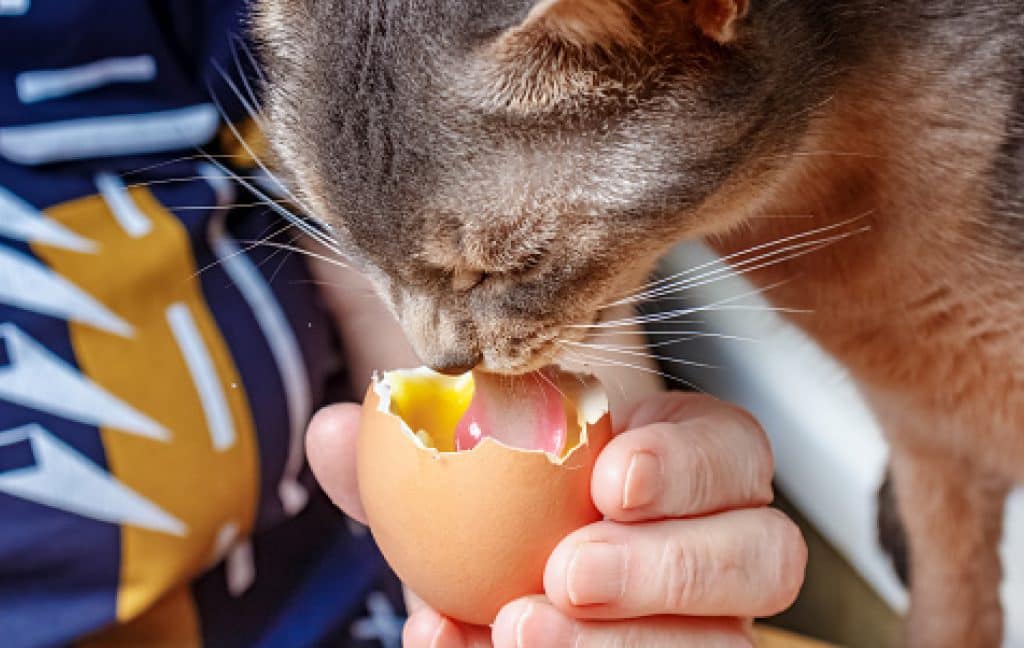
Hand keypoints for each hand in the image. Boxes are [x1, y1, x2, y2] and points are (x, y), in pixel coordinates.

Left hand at [307, 390, 805, 646]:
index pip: (735, 450)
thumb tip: (340, 428)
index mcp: (688, 468)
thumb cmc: (493, 509)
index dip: (688, 464)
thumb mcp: (453, 471)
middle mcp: (720, 549)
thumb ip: (405, 450)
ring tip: (516, 631)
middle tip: (565, 573)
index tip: (608, 476)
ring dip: (620, 647)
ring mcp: (705, 626)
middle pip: (764, 556)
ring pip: (723, 643)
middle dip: (670, 566)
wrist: (495, 588)